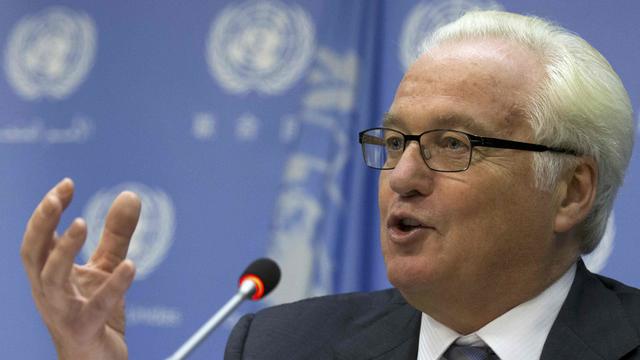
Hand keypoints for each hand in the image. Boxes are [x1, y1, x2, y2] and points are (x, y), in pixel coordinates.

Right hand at [20, 178, 140, 359]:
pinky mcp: (85, 330)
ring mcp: (63, 312)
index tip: (67, 183)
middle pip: (33, 253)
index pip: (40, 237)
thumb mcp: (106, 267)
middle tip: (58, 196)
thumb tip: (130, 195)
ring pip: (52, 279)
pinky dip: (113, 286)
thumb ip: (116, 234)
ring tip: (81, 223)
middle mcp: (49, 291)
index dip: (48, 210)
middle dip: (42, 223)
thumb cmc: (95, 313)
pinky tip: (130, 265)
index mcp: (50, 274)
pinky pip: (95, 307)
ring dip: (63, 250)